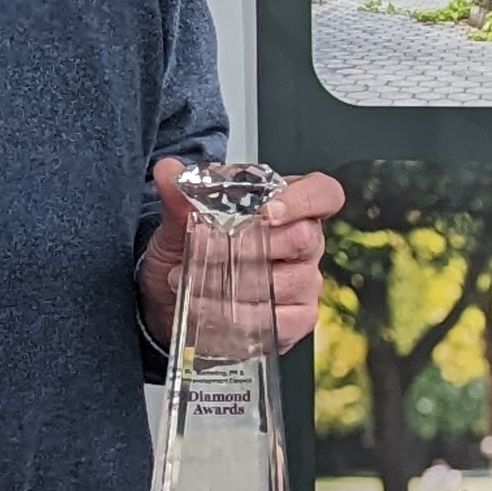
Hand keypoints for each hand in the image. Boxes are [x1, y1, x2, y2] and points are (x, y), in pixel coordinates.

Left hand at [137, 162, 344, 352]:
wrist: (170, 301)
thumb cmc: (189, 254)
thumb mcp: (178, 223)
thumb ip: (179, 196)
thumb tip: (168, 170)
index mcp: (287, 207)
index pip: (323, 193)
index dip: (304, 199)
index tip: (268, 211)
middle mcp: (304, 243)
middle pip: (300, 238)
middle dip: (245, 245)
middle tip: (202, 248)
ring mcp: (305, 282)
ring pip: (283, 282)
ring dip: (231, 283)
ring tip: (190, 281)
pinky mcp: (296, 320)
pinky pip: (277, 320)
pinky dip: (236, 317)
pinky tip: (207, 309)